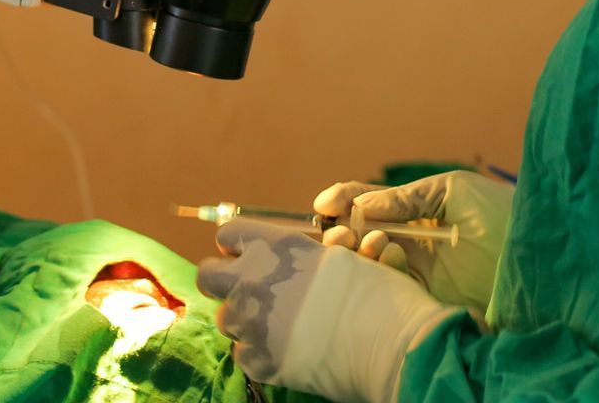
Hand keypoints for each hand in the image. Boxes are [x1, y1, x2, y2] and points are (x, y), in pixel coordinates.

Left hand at [197, 218, 453, 402]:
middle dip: (226, 281)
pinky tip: (283, 350)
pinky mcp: (259, 362)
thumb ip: (301, 255)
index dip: (240, 245)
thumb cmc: (374, 292)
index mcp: (273, 248)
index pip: (229, 235)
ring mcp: (252, 325)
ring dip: (245, 319)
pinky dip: (259, 352)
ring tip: (274, 324)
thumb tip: (289, 255)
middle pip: (209, 275)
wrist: (388, 343)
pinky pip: (243, 353)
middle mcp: (252, 282)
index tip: (252, 255)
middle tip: (252, 290)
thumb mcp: (335, 258)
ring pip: (225, 318)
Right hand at [316, 172, 513, 315]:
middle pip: (362, 234)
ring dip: (357, 249)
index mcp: (420, 209)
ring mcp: (420, 270)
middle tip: (338, 230)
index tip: (324, 203)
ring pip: (370, 262)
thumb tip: (362, 205)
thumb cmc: (504, 214)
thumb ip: (407, 197)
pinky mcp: (427, 298)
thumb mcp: (454, 191)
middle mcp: (415, 240)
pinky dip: (380, 268)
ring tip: (370, 241)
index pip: (373, 203)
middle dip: (342, 229)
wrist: (540, 257)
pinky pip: (389, 284)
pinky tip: (389, 255)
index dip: (345, 200)